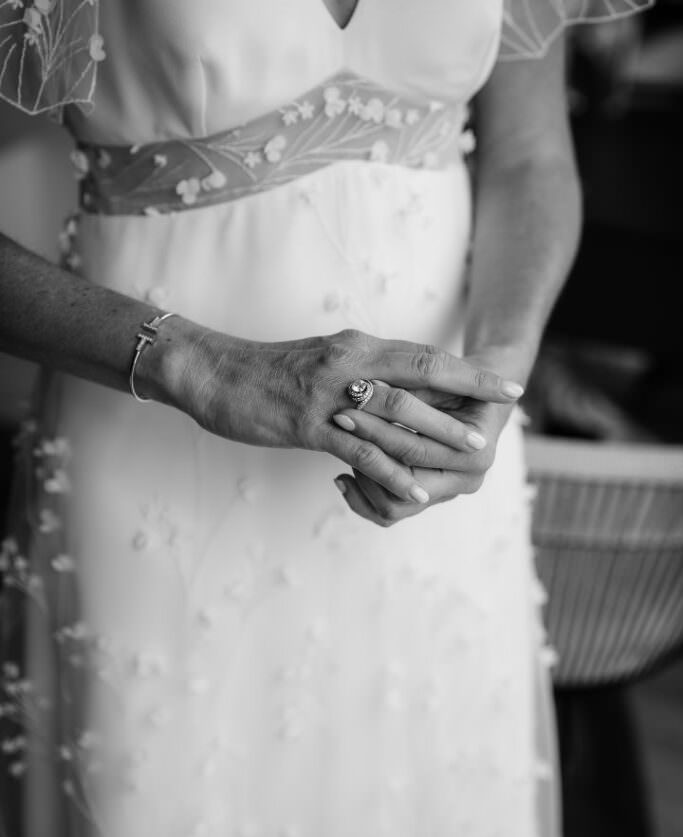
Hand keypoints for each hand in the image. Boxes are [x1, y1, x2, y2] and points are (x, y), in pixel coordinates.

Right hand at [166, 325, 522, 504]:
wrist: (212, 372)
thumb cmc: (264, 371)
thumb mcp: (321, 359)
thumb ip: (357, 370)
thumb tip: (389, 386)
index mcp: (356, 346)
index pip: (422, 354)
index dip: (465, 368)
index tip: (500, 380)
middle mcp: (350, 362)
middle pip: (422, 372)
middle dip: (469, 390)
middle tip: (507, 404)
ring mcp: (331, 394)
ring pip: (397, 412)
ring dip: (440, 432)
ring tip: (475, 449)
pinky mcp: (310, 424)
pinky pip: (360, 451)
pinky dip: (393, 471)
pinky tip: (417, 489)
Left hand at [332, 349, 526, 526]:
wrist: (477, 400)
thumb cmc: (461, 381)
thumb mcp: (444, 377)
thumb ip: (415, 388)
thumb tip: (370, 387)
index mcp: (477, 452)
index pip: (417, 449)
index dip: (381, 427)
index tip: (353, 401)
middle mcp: (467, 481)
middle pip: (404, 478)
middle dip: (368, 447)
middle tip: (339, 418)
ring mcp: (446, 494)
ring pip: (394, 505)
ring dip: (364, 477)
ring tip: (342, 446)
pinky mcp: (426, 500)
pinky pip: (388, 513)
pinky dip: (362, 498)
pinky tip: (341, 477)